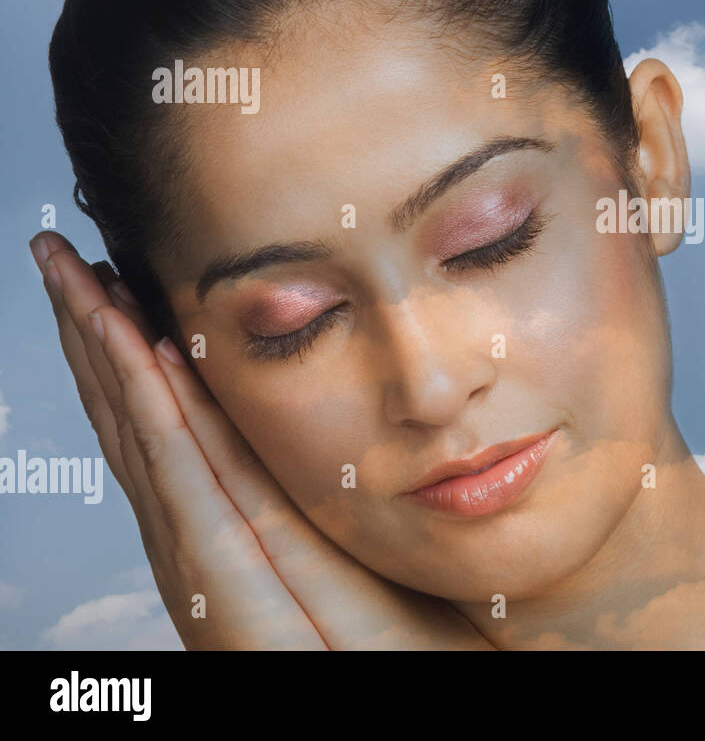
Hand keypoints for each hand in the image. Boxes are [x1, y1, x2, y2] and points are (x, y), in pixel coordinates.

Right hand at [31, 231, 492, 649]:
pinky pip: (181, 478)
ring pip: (142, 433)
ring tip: (71, 277)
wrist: (399, 701)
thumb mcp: (359, 540)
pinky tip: (133, 348)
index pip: (168, 420)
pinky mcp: (225, 585)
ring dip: (103, 353)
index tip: (111, 274)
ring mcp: (204, 562)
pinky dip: (151, 412)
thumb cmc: (398, 639)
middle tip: (59, 254)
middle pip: (134, 417)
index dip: (131, 349)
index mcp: (229, 523)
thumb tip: (340, 416)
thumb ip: (331, 487)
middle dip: (93, 334)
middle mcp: (201, 537)